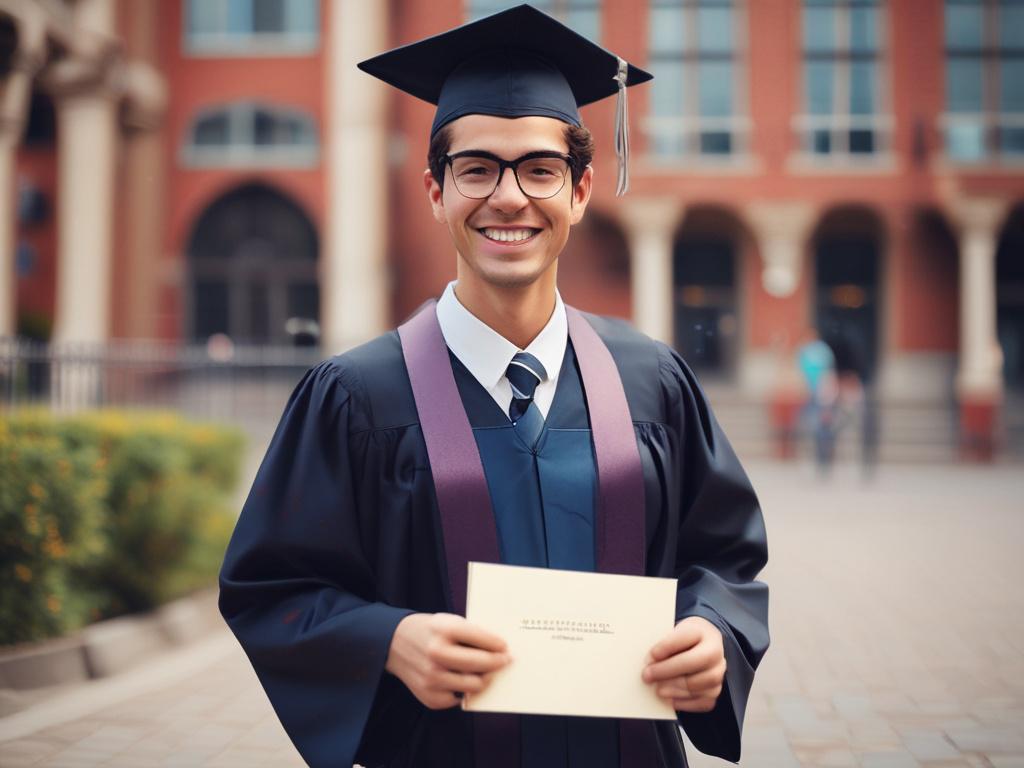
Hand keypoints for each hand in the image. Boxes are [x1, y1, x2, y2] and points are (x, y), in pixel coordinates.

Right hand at [385, 612, 510, 709]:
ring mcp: (432, 677)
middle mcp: (437, 653)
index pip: (481, 638)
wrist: (392, 642)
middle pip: (482, 664)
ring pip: (475, 685)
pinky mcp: (428, 696)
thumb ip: (470, 633)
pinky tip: (460, 680)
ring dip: (484, 679)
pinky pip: (459, 698)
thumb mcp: (447, 621)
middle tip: (505, 661)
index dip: (498, 645)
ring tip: (486, 672)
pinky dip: (463, 690)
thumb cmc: (428, 631)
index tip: (506, 648)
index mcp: (443, 629)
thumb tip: (498, 650)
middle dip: (498, 663)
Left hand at [642, 616, 725, 712]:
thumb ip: (662, 645)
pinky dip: (685, 703)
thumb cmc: (681, 640)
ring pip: (699, 684)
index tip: (651, 655)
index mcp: (702, 631)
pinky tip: (669, 699)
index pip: (685, 637)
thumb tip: (649, 662)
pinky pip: (703, 702)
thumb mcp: (672, 633)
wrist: (700, 645)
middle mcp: (715, 651)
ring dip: (675, 689)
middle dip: (667, 671)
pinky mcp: (715, 690)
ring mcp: (718, 672)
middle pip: (694, 662)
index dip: (667, 647)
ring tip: (657, 689)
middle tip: (648, 675)